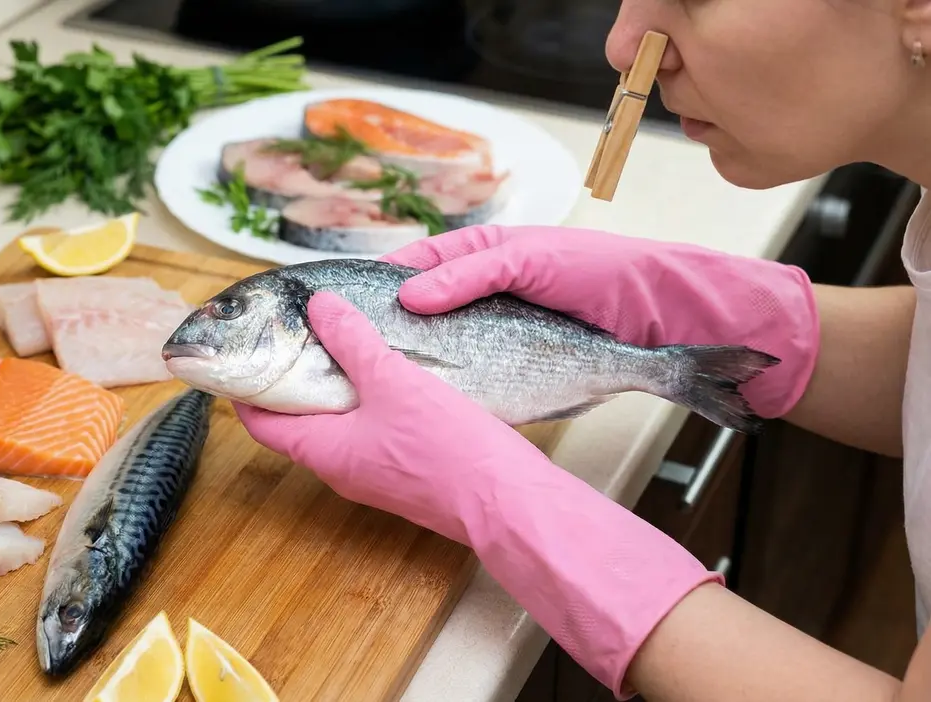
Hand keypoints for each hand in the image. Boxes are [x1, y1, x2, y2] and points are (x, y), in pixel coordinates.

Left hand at [233, 290, 543, 544]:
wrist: (508, 504)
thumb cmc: (447, 448)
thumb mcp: (393, 381)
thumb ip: (353, 340)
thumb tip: (320, 306)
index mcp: (324, 452)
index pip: (262, 422)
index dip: (247, 387)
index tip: (245, 352)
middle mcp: (342, 470)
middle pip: (300, 420)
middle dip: (296, 378)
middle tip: (299, 335)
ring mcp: (376, 475)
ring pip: (341, 424)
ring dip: (337, 387)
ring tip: (345, 343)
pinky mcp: (408, 473)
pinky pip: (374, 432)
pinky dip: (370, 401)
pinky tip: (391, 372)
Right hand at [381, 224, 819, 417]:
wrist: (661, 319)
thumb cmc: (600, 271)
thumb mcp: (529, 260)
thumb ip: (468, 275)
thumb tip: (408, 296)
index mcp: (476, 256)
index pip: (411, 267)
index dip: (379, 288)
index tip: (345, 309)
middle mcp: (477, 296)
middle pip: (415, 316)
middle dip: (388, 335)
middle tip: (354, 354)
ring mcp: (491, 336)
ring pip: (436, 354)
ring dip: (413, 368)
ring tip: (379, 383)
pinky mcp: (509, 372)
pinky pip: (467, 383)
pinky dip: (448, 393)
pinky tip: (428, 404)